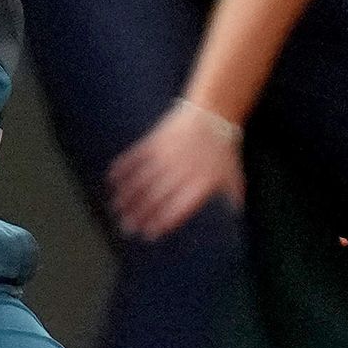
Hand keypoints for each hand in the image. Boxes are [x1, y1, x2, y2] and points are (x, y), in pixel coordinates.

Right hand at [108, 100, 243, 241]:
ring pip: (141, 180)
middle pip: (155, 198)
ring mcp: (166, 155)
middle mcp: (180, 172)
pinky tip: (111, 179)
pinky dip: (122, 168)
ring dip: (127, 196)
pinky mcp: (156, 140)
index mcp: (200, 183)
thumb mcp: (233, 175)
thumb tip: (236, 217)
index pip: (177, 209)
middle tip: (127, 228)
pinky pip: (135, 157)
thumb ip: (233, 198)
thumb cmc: (224, 149)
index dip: (162, 223)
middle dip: (139, 215)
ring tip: (116, 209)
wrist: (214, 113)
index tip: (149, 234)